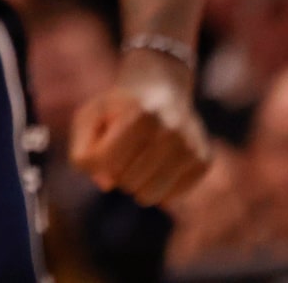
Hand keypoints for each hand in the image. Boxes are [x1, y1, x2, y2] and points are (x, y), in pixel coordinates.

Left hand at [70, 51, 211, 206]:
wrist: (161, 89)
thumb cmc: (118, 108)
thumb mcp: (90, 118)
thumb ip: (83, 152)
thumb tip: (106, 185)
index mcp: (142, 116)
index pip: (106, 161)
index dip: (95, 159)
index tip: (98, 144)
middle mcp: (173, 133)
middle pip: (126, 182)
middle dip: (116, 171)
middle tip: (122, 148)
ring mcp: (191, 148)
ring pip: (149, 196)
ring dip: (135, 184)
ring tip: (137, 159)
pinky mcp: (204, 162)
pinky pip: (169, 198)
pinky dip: (156, 188)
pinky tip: (157, 165)